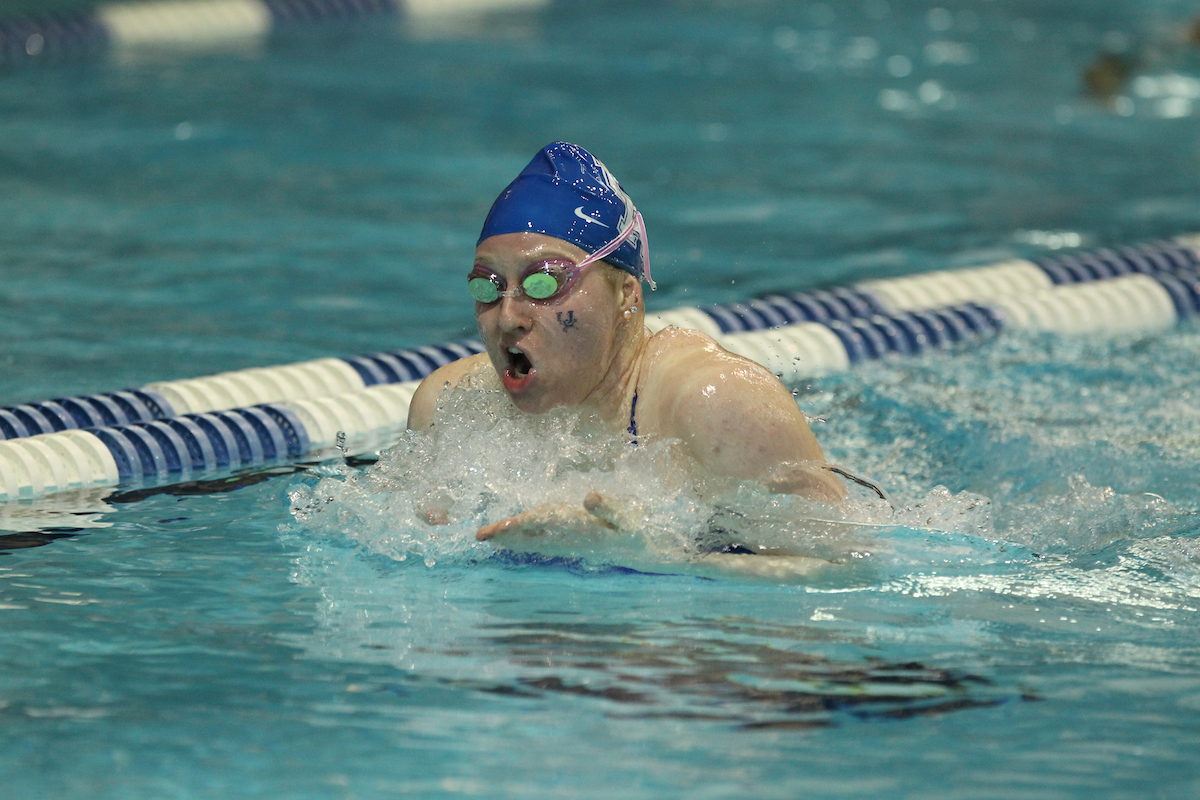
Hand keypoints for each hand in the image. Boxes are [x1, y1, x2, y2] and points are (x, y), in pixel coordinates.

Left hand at [476, 492, 630, 542]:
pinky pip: (544, 542)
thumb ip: (610, 507)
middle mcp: (568, 540)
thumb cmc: (637, 531)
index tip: (495, 529)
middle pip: (530, 537)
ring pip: (535, 542)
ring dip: (513, 540)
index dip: (515, 526)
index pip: (539, 526)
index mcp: (577, 530)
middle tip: (481, 536)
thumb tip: (589, 497)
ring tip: (492, 537)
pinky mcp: (574, 544)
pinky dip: (527, 541)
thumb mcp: (629, 516)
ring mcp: (570, 544)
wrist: (647, 553)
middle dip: (506, 536)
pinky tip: (518, 540)